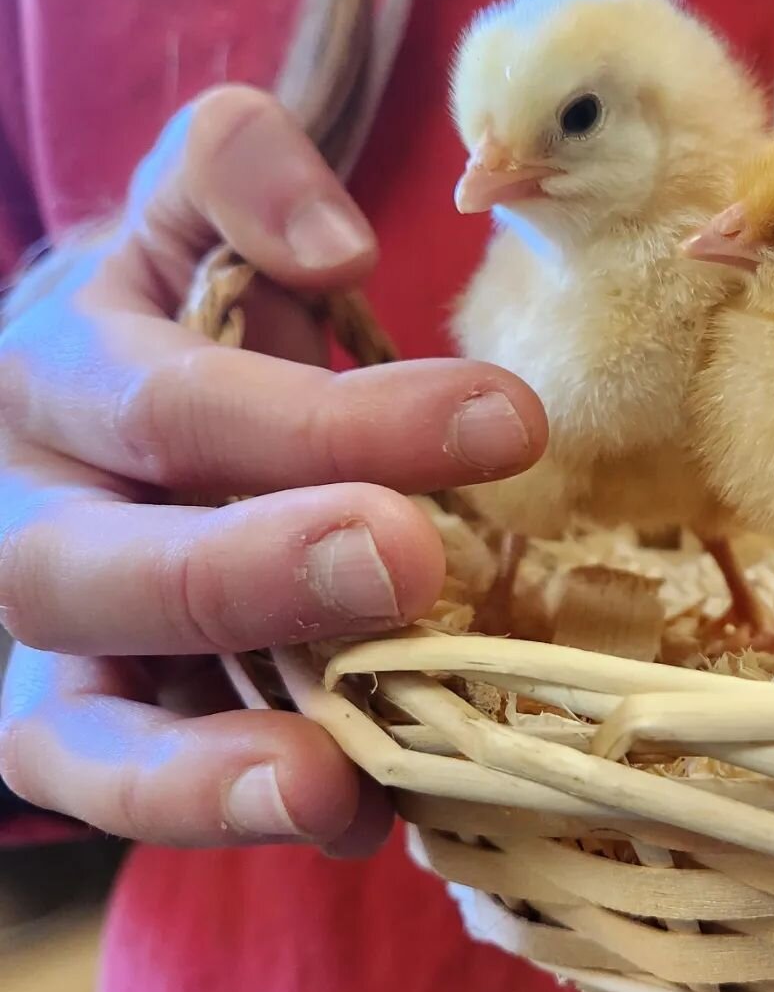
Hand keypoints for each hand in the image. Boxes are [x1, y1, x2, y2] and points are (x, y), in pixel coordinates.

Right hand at [0, 86, 545, 853]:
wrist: (83, 415)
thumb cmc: (167, 321)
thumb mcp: (185, 216)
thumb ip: (240, 177)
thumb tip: (336, 246)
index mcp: (56, 375)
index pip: (179, 402)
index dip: (335, 417)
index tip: (507, 420)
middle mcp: (22, 517)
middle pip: (109, 564)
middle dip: (262, 571)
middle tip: (411, 562)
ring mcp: (37, 646)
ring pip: (75, 727)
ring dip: (204, 766)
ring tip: (329, 784)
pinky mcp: (63, 733)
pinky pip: (123, 794)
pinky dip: (228, 809)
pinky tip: (355, 814)